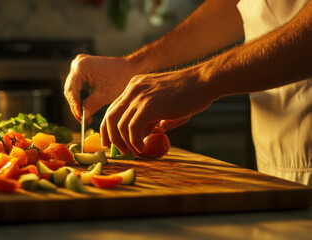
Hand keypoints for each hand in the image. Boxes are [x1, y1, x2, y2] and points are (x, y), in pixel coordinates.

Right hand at [64, 54, 138, 122]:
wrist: (129, 68)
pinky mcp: (82, 71)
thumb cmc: (120, 78)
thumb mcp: (105, 94)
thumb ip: (91, 105)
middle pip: (70, 90)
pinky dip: (81, 98)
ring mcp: (79, 66)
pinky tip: (86, 109)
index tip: (81, 117)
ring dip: (78, 104)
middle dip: (76, 106)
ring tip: (85, 117)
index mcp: (80, 67)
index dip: (75, 105)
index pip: (72, 90)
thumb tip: (82, 117)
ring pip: (73, 90)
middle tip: (83, 120)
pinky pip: (78, 87)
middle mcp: (77, 64)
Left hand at [101, 67, 216, 154]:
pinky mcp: (148, 105)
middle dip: (110, 137)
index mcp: (135, 86)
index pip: (113, 108)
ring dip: (125, 142)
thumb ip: (154, 118)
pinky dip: (135, 142)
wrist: (205, 81)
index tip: (109, 142)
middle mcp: (133, 89)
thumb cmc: (191, 93)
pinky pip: (132, 129)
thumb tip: (148, 134)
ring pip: (119, 125)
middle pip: (110, 116)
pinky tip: (143, 148)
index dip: (108, 127)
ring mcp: (139, 96)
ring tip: (136, 151)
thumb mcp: (165, 105)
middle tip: (120, 151)